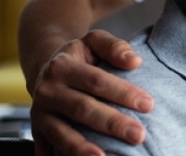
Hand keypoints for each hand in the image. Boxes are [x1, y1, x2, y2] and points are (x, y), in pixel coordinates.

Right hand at [30, 30, 153, 155]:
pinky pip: (48, 148)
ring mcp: (39, 114)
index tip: (148, 104)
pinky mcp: (37, 131)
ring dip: (83, 148)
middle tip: (138, 135)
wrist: (45, 67)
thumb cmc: (80, 56)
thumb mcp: (94, 41)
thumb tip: (134, 61)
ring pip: (62, 133)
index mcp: (62, 66)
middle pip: (83, 109)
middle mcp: (47, 91)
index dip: (122, 93)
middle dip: (112, 123)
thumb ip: (114, 47)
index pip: (97, 81)